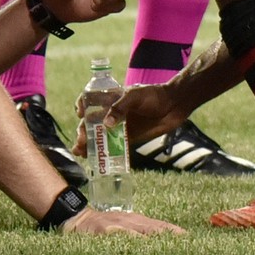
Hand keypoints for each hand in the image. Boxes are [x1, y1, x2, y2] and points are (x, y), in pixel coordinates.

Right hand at [61, 207, 185, 236]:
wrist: (76, 219)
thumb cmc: (101, 226)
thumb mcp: (121, 227)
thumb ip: (137, 233)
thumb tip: (157, 241)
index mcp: (135, 221)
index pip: (158, 226)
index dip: (172, 231)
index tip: (188, 238)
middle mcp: (129, 220)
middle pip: (153, 227)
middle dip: (169, 234)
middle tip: (185, 242)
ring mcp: (117, 224)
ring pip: (140, 230)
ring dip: (155, 236)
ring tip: (170, 244)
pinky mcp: (105, 230)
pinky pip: (121, 234)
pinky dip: (132, 239)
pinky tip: (141, 244)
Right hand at [72, 82, 187, 155]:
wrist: (173, 106)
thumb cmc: (154, 95)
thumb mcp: (135, 96)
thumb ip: (120, 108)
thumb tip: (106, 124)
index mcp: (110, 98)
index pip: (89, 100)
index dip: (82, 106)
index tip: (80, 114)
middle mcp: (112, 112)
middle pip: (91, 122)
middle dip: (82, 132)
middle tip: (81, 142)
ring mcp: (119, 126)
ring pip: (99, 136)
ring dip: (88, 144)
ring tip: (80, 152)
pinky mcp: (128, 138)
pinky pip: (113, 146)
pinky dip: (103, 152)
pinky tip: (95, 159)